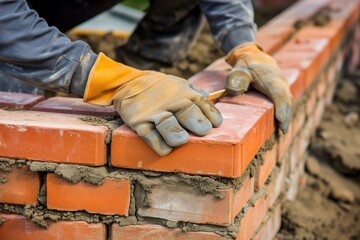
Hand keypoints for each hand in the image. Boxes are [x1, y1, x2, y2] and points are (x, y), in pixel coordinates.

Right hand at [84, 53, 222, 155]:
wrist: (128, 84)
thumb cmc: (159, 87)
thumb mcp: (178, 83)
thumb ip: (194, 91)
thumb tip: (210, 98)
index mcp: (183, 92)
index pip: (201, 104)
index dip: (210, 115)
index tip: (216, 124)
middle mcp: (169, 102)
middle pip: (187, 113)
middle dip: (197, 123)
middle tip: (203, 131)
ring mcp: (153, 112)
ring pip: (167, 125)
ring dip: (176, 135)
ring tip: (182, 141)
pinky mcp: (138, 122)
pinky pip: (149, 135)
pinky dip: (158, 144)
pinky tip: (166, 149)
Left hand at [226, 43, 292, 132]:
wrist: (256, 59)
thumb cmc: (246, 67)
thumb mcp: (238, 70)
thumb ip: (236, 79)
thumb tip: (234, 90)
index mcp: (270, 78)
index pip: (278, 93)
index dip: (280, 106)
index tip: (280, 119)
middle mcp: (281, 82)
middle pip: (286, 100)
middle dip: (286, 115)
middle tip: (283, 131)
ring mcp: (284, 87)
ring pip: (289, 103)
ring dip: (287, 117)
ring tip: (283, 131)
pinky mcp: (283, 92)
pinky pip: (287, 103)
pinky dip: (286, 114)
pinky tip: (282, 125)